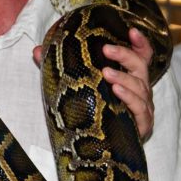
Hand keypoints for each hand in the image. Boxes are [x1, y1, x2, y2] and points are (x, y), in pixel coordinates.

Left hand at [32, 28, 153, 139]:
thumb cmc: (93, 112)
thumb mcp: (76, 87)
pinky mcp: (143, 125)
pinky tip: (117, 92)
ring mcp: (143, 107)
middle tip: (106, 50)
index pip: (140, 56)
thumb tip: (37, 51)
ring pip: (140, 87)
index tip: (131, 31)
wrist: (102, 150)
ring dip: (124, 78)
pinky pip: (140, 109)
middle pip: (140, 67)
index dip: (139, 43)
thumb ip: (60, 68)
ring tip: (106, 73)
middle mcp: (140, 90)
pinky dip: (130, 99)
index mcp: (128, 77)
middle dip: (124, 56)